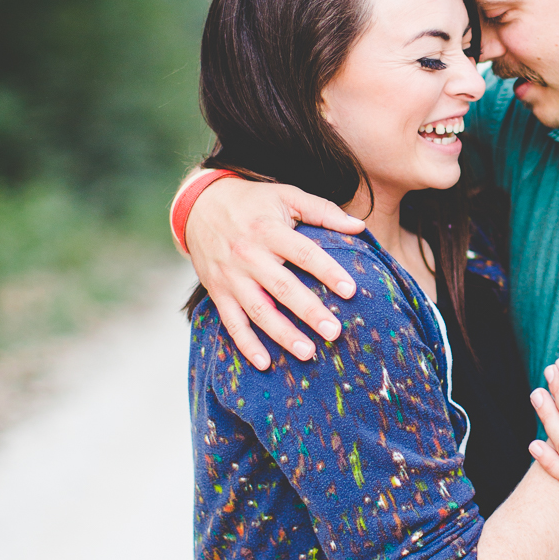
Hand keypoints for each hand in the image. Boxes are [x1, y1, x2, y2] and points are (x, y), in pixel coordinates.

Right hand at [184, 176, 365, 368]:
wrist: (199, 205)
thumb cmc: (252, 201)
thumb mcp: (286, 195)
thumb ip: (323, 211)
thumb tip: (359, 226)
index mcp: (269, 230)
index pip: (304, 253)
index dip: (328, 271)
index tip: (350, 290)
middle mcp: (249, 255)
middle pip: (283, 288)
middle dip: (309, 312)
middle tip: (334, 332)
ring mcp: (231, 277)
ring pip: (259, 311)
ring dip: (283, 335)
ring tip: (308, 353)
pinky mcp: (218, 292)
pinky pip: (232, 322)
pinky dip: (246, 344)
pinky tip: (265, 364)